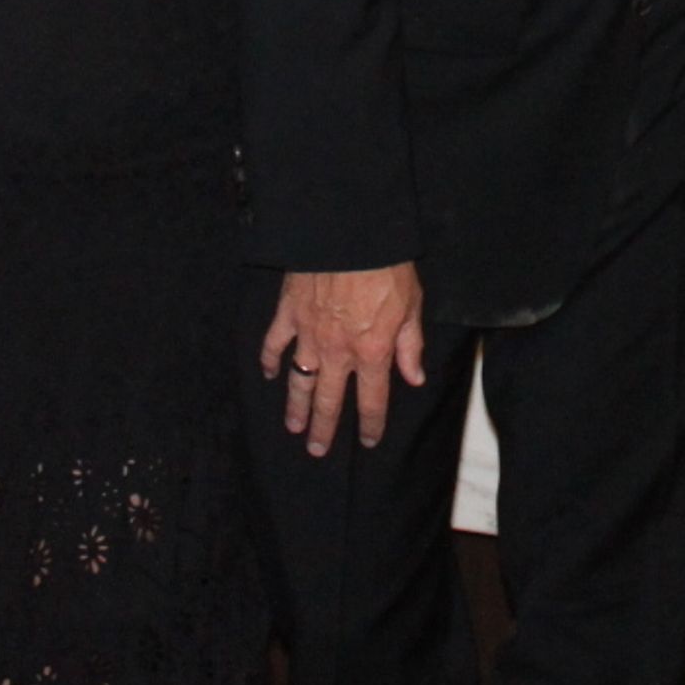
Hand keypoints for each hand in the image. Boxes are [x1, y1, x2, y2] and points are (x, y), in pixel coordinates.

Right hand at [260, 264, 426, 456]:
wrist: (351, 233)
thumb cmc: (387, 265)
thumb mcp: (411, 305)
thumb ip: (410, 345)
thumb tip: (414, 378)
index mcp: (372, 352)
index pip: (372, 400)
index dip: (371, 425)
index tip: (368, 441)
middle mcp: (338, 352)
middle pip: (329, 401)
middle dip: (324, 429)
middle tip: (317, 450)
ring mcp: (309, 334)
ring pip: (299, 381)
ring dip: (295, 406)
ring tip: (292, 427)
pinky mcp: (289, 313)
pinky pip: (274, 344)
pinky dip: (270, 360)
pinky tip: (270, 373)